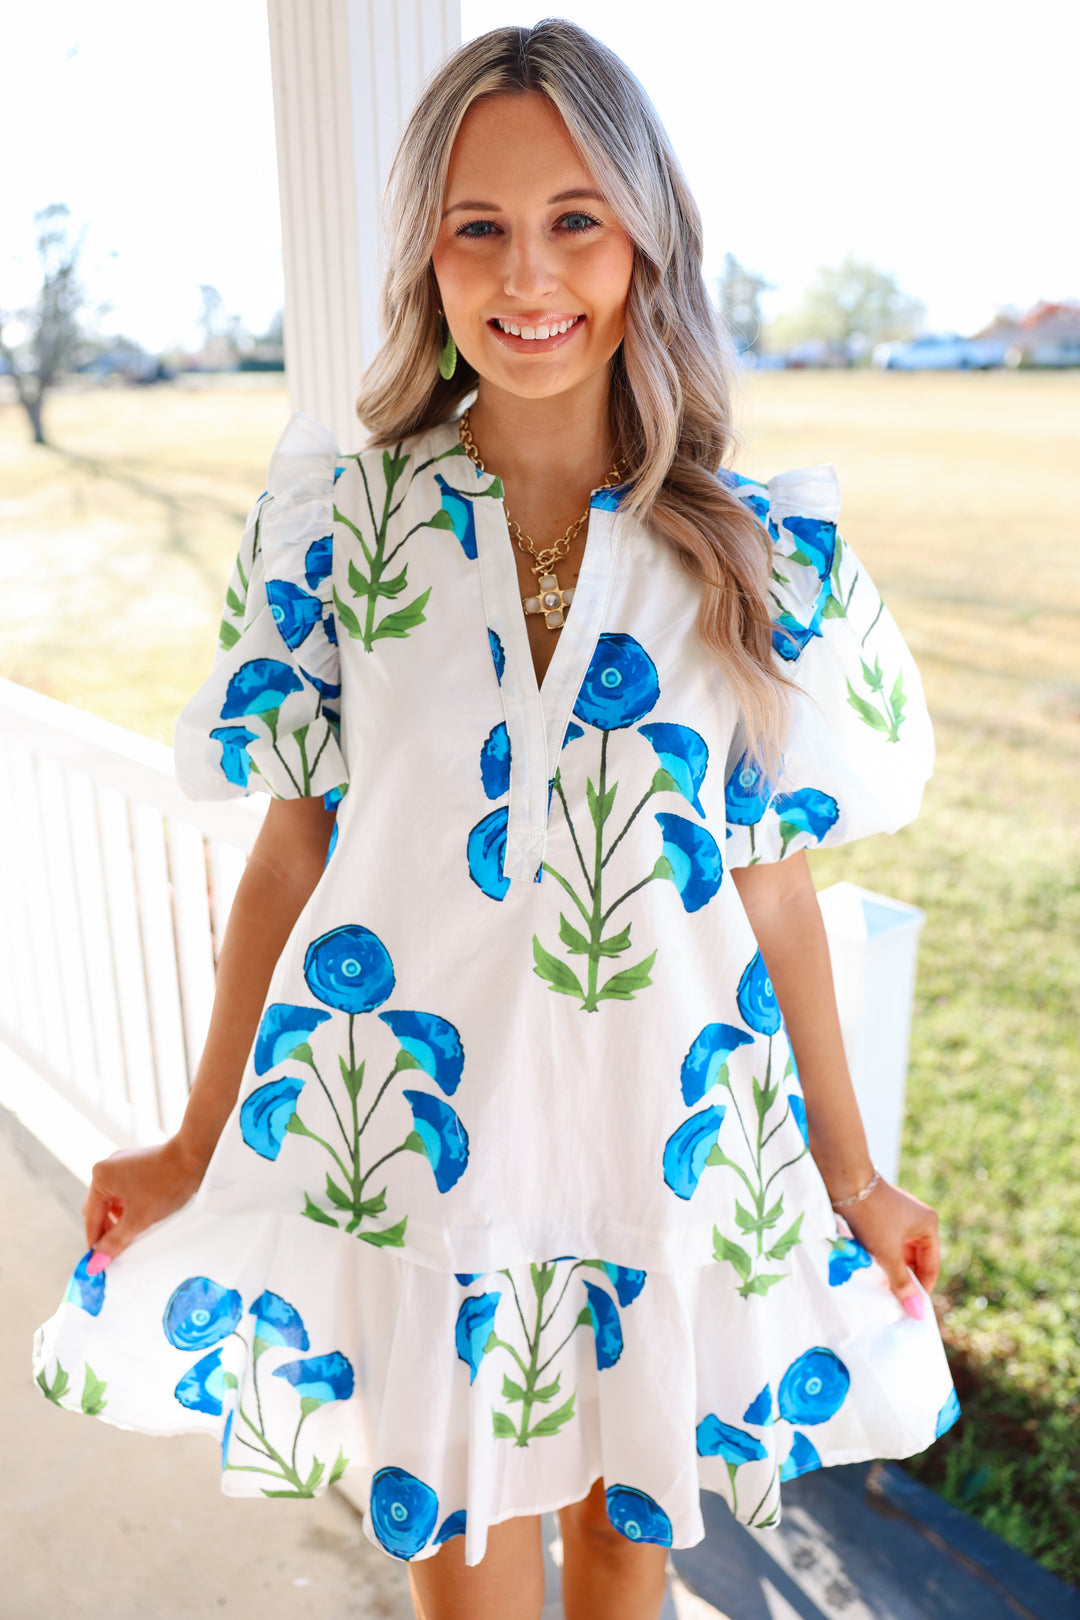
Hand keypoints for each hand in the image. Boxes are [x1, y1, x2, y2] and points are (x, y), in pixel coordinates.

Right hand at [82, 1138, 207, 1267]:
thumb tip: (97, 1260)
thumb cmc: (167, 1182)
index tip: (98, 1263)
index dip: (95, 1242)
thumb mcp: (138, 1218)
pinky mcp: (138, 1165)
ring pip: (113, 1201)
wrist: (194, 1156)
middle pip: (99, 1208)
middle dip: (108, 1229)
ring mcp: (123, 1165)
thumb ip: (116, 1241)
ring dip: (120, 1219)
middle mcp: (108, 1168)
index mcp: (101, 1177)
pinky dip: (130, 1207)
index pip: (91, 1218)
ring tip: (134, 1233)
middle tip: (117, 1249)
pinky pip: (126, 1192)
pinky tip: (143, 1217)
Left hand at [840, 1178, 939, 1317]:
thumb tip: (917, 1312)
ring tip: (880, 1286)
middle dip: (903, 1278)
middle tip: (892, 1300)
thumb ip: (902, 1284)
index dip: (921, 1289)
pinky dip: (881, 1255)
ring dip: (890, 1267)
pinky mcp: (882, 1213)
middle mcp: (918, 1218)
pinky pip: (887, 1241)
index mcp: (928, 1225)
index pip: (930, 1266)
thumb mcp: (888, 1254)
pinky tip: (870, 1267)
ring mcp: (900, 1214)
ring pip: (899, 1251)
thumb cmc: (872, 1216)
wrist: (845, 1181)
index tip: (911, 1308)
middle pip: (915, 1259)